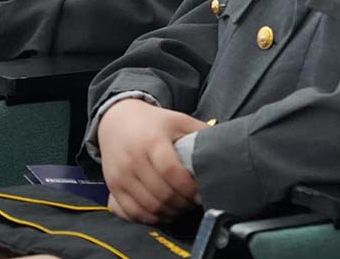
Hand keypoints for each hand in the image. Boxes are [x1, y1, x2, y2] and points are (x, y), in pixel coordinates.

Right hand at [98, 99, 206, 223]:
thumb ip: (201, 132)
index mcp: (152, 142)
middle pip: (160, 194)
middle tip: (194, 203)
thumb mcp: (179, 120)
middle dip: (182, 204)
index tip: (201, 194)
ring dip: (168, 213)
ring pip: (147, 207)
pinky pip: (130, 212)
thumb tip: (227, 146)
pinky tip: (162, 212)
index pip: (170, 171)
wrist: (116, 121)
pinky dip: (149, 218)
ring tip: (181, 208)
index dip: (188, 188)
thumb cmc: (154, 123)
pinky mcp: (112, 187)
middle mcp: (133, 161)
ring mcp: (120, 176)